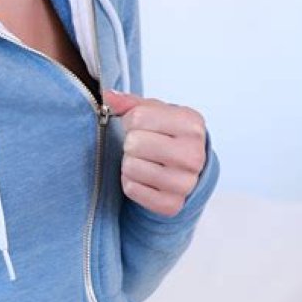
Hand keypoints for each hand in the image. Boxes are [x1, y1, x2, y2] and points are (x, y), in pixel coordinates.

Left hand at [102, 90, 206, 216]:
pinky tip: (144, 177)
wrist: (184, 166)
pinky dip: (131, 182)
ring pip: (131, 167)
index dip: (129, 120)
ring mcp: (185, 183)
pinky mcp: (171, 205)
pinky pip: (131, 188)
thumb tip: (108, 95)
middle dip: (130, 142)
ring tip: (144, 160)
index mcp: (191, 125)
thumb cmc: (166, 133)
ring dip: (130, 162)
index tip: (139, 125)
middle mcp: (194, 156)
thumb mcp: (153, 111)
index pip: (138, 117)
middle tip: (142, 145)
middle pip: (134, 143)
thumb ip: (129, 102)